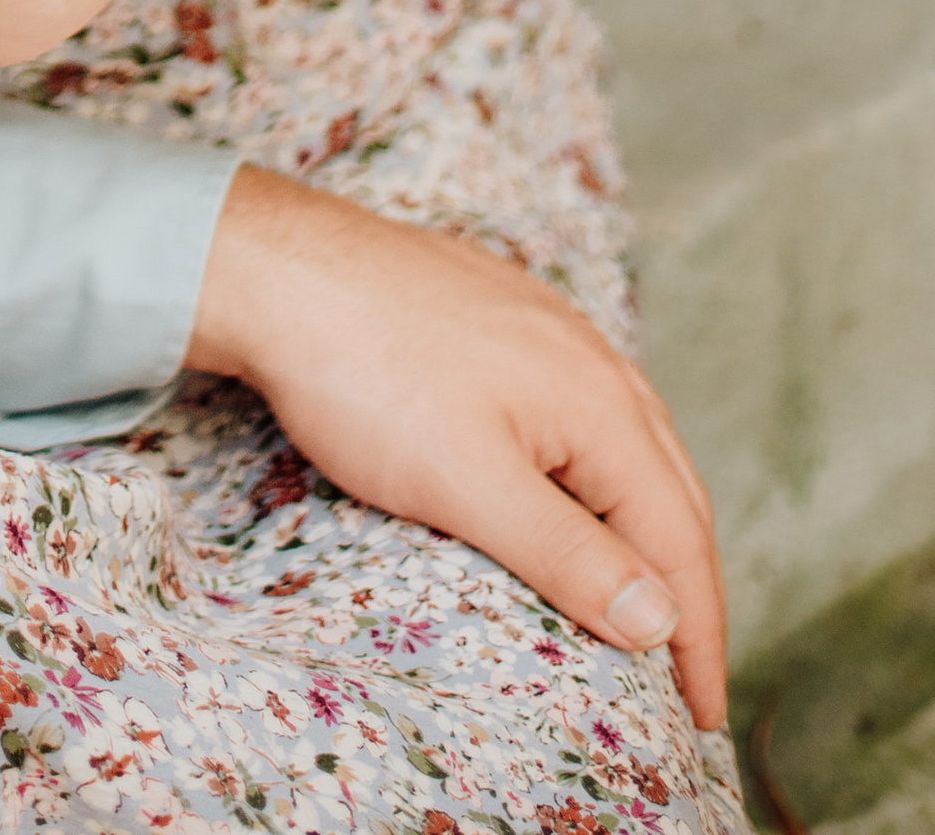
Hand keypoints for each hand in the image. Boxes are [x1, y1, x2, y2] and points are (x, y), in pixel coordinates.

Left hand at [187, 167, 724, 727]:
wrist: (277, 266)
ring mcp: (548, 328)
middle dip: (687, 588)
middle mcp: (592, 357)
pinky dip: (599, 474)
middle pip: (671, 489)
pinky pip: (581, 409)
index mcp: (601, 401)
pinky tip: (573, 492)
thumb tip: (661, 621)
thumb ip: (569, 556)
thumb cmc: (362, 371)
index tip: (704, 716)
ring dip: (649, 526)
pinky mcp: (502, 317)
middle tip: (689, 678)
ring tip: (644, 599)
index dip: (699, 634)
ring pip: (630, 445)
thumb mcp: (468, 484)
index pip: (680, 538)